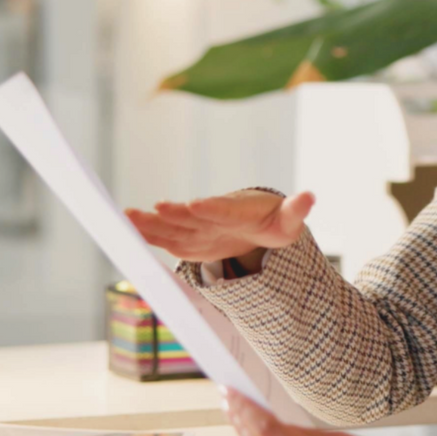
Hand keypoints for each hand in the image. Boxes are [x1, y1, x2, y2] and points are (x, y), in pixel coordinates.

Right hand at [126, 189, 314, 264]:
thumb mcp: (289, 220)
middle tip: (156, 207)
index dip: (212, 207)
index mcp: (239, 209)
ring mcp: (199, 227)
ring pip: (174, 225)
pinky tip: (127, 231)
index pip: (225, 208)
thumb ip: (296, 209)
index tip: (197, 204)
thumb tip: (310, 196)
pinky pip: (167, 237)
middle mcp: (214, 215)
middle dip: (175, 213)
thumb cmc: (274, 221)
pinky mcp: (189, 238)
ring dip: (152, 222)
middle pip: (193, 216)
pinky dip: (149, 234)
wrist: (257, 224)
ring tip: (127, 217)